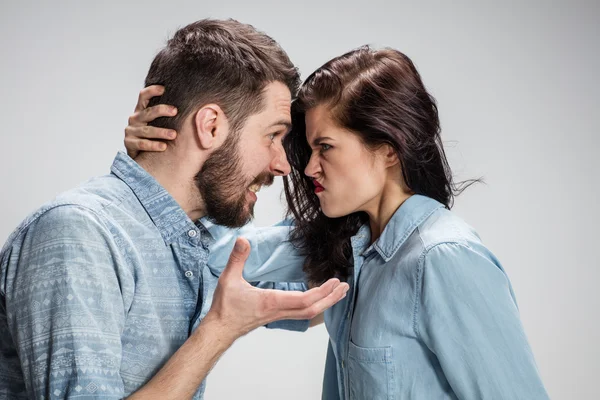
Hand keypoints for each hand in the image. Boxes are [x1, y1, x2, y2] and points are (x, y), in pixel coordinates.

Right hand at [124, 85, 178, 157]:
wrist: (138, 155)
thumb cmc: (153, 136)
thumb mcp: (157, 124)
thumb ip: (168, 116)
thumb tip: (199, 111)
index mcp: (141, 111)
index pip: (143, 96)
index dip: (152, 91)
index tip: (163, 89)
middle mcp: (135, 119)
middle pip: (148, 112)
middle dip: (161, 110)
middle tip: (175, 111)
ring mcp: (131, 131)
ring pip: (147, 130)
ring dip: (161, 132)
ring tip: (174, 135)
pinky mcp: (129, 143)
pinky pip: (142, 144)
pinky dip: (153, 145)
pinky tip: (164, 146)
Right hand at [205, 237, 348, 341]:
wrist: (220, 329)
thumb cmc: (225, 307)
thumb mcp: (228, 279)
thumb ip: (237, 258)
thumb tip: (243, 239)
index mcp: (271, 301)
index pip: (303, 300)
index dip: (321, 292)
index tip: (334, 282)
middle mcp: (279, 310)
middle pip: (312, 309)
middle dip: (330, 298)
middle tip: (344, 287)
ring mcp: (279, 315)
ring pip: (309, 313)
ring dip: (325, 303)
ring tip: (339, 292)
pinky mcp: (277, 316)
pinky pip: (302, 313)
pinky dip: (315, 306)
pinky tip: (320, 300)